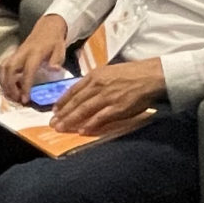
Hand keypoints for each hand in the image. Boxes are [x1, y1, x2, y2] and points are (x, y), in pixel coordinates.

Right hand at [0, 16, 70, 105]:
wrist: (48, 27)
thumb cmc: (54, 41)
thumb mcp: (60, 49)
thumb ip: (57, 60)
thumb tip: (54, 69)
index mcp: (36, 52)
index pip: (28, 70)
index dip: (25, 86)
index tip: (25, 99)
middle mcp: (23, 53)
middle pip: (9, 69)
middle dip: (10, 86)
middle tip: (16, 99)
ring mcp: (17, 53)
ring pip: (3, 67)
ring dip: (4, 83)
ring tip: (11, 96)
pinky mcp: (14, 55)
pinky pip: (3, 66)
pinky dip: (2, 78)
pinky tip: (8, 87)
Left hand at [48, 58, 165, 135]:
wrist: (150, 76)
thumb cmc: (132, 74)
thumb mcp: (109, 72)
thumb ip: (96, 81)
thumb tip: (84, 93)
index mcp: (95, 76)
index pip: (74, 89)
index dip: (63, 100)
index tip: (54, 110)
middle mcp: (98, 85)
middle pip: (76, 101)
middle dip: (63, 113)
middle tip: (52, 123)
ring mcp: (107, 96)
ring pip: (84, 110)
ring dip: (71, 120)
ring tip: (61, 128)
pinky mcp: (117, 107)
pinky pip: (100, 117)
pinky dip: (90, 124)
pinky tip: (81, 131)